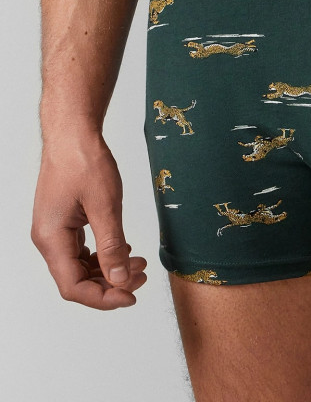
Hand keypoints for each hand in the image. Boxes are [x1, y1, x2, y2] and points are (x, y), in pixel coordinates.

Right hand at [31, 133, 146, 308]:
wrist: (73, 133)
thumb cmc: (84, 161)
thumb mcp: (105, 205)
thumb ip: (112, 246)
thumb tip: (120, 280)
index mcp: (51, 239)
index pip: (73, 287)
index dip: (103, 298)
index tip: (131, 296)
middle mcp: (48, 239)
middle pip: (76, 280)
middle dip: (110, 283)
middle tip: (141, 276)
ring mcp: (55, 229)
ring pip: (80, 265)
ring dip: (108, 269)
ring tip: (138, 263)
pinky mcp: (64, 220)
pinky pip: (81, 249)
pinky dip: (102, 254)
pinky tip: (123, 248)